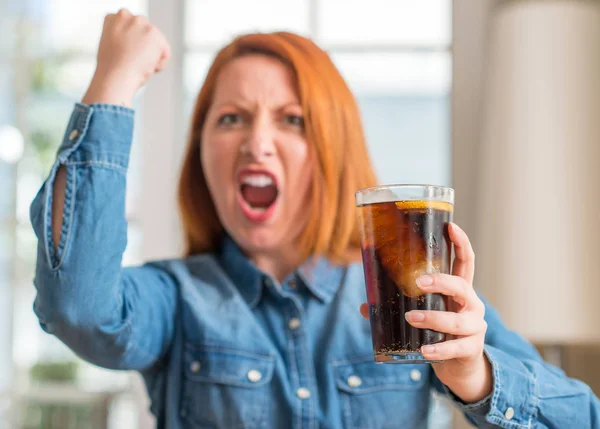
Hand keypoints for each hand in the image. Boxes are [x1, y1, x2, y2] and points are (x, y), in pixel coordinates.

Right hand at [82, 9, 170, 106]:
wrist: (115, 75)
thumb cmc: (111, 69)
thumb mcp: (111, 47)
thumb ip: (122, 39)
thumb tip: (136, 44)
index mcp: (113, 18)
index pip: (131, 28)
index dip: (132, 45)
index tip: (127, 55)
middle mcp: (127, 16)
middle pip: (146, 34)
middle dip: (144, 48)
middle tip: (135, 62)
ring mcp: (142, 24)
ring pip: (156, 44)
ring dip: (151, 57)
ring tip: (139, 65)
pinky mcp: (156, 35)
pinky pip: (165, 53)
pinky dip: (160, 64)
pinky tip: (148, 68)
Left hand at [359, 222, 491, 403]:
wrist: (461, 365)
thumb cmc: (440, 331)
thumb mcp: (425, 314)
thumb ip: (398, 306)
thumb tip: (364, 305)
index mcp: (460, 290)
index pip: (465, 262)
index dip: (460, 243)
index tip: (451, 225)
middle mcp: (471, 304)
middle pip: (462, 286)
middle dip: (441, 282)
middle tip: (418, 282)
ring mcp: (474, 326)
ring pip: (457, 320)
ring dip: (433, 318)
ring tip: (411, 318)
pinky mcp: (471, 349)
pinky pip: (455, 348)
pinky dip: (439, 349)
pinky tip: (424, 350)